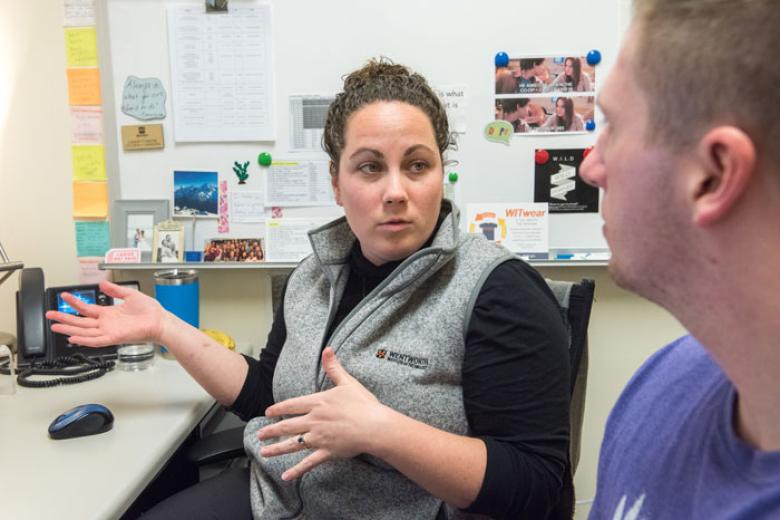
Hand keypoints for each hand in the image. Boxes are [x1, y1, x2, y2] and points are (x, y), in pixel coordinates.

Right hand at [46, 280, 166, 346]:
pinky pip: (96, 340)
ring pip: (84, 331)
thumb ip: (115, 290)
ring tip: (54, 326)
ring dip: (69, 329)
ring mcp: (109, 331)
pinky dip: (84, 340)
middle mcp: (107, 323)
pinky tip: (73, 337)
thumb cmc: (150, 311)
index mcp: (109, 313)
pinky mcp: (115, 337)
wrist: (161, 321)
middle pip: (80, 322)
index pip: (86, 309)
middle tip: (50, 315)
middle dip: (64, 319)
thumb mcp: (130, 295)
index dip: (74, 303)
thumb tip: (103, 283)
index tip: (63, 296)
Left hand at [257, 347, 386, 480]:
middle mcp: (314, 420)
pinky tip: (285, 477)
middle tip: (259, 434)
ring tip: (263, 452)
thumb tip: (327, 349)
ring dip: (277, 448)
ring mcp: (319, 438)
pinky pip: (308, 462)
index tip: (268, 412)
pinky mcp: (327, 452)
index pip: (292, 405)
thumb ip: (334, 368)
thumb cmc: (363, 404)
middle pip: (288, 425)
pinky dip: (297, 470)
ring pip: (293, 444)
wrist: (375, 426)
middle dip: (271, 430)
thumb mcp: (347, 382)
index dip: (278, 409)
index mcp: (318, 403)